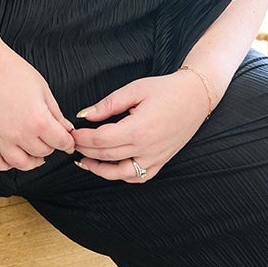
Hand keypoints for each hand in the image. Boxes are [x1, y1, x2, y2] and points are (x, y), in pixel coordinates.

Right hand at [0, 46, 76, 172]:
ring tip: (33, 152)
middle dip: (50, 146)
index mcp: (38, 120)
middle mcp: (19, 134)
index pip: (61, 142)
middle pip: (43, 153)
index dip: (67, 142)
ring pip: (22, 164)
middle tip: (48, 138)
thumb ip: (56, 113)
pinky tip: (12, 155)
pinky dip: (7, 164)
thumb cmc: (12, 72)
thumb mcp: (43, 89)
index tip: (67, 141)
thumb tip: (67, 130)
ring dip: (31, 160)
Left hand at [70, 71, 211, 181]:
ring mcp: (154, 158)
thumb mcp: (135, 90)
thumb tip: (85, 115)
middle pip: (105, 155)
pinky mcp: (160, 161)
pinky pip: (137, 177)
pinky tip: (110, 167)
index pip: (99, 140)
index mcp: (137, 129)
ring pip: (119, 173)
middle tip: (72, 143)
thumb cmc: (166, 90)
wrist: (196, 97)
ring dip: (98, 169)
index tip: (71, 132)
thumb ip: (108, 104)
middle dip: (84, 150)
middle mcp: (146, 148)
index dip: (81, 138)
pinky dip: (121, 175)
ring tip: (84, 161)